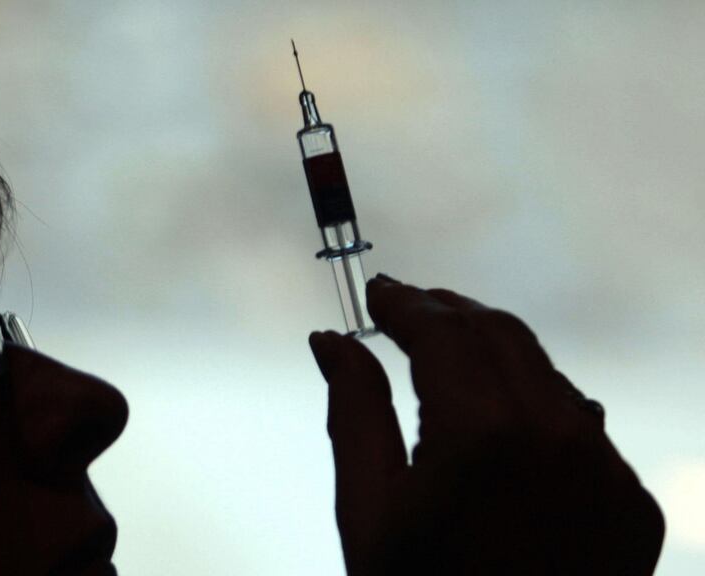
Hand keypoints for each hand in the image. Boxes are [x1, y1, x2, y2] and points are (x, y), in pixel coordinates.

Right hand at [310, 276, 663, 575]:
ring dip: (490, 347)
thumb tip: (329, 340)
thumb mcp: (367, 514)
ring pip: (544, 370)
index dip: (405, 304)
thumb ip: (353, 413)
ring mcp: (605, 468)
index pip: (441, 332)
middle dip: (447, 311)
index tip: (376, 291)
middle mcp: (557, 435)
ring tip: (445, 346)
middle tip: (405, 305)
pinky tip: (499, 405)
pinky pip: (579, 422)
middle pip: (498, 334)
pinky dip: (534, 397)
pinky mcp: (632, 499)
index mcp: (481, 434)